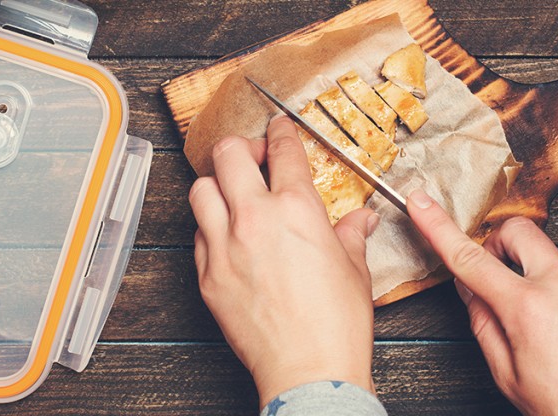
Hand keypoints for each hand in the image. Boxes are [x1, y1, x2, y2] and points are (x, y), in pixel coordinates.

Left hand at [189, 116, 379, 407]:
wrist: (309, 371)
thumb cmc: (335, 325)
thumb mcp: (354, 271)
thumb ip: (352, 235)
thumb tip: (361, 220)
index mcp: (297, 208)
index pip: (282, 150)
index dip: (280, 131)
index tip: (278, 128)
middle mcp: (254, 219)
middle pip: (228, 154)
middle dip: (240, 146)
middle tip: (252, 157)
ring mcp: (224, 247)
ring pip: (200, 190)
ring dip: (216, 184)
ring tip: (231, 193)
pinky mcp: (207, 276)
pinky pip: (196, 236)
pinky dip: (208, 228)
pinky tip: (224, 236)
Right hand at [405, 189, 557, 414]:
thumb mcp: (509, 376)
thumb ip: (484, 325)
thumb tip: (473, 291)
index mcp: (527, 308)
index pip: (470, 259)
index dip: (439, 227)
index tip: (422, 203)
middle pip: (520, 232)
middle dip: (501, 243)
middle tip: (499, 271)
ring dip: (546, 286)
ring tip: (557, 334)